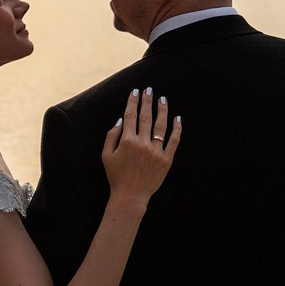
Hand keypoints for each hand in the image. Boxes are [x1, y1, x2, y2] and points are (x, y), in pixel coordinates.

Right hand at [101, 86, 181, 205]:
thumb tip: (120, 119)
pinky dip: (177, 128)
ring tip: (162, 99)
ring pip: (161, 125)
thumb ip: (111, 136)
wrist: (130, 196)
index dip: (132, 102)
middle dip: (147, 101)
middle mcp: (143, 144)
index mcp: (127, 141)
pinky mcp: (166, 160)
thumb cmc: (116, 176)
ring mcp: (156, 151)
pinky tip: (177, 118)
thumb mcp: (106, 156)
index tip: (135, 91)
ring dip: (162, 110)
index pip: (130, 116)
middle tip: (149, 89)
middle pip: (146, 117)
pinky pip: (174, 140)